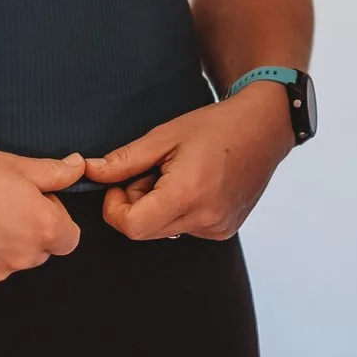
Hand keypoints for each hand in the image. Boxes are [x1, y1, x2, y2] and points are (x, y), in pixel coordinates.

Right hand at [0, 144, 86, 287]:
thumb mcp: (19, 166)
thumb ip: (56, 173)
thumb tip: (80, 168)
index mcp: (43, 229)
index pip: (69, 239)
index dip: (56, 219)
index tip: (35, 201)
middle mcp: (23, 258)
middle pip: (40, 251)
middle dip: (30, 231)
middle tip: (4, 204)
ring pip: (11, 261)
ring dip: (4, 244)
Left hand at [81, 84, 294, 241]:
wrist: (265, 128)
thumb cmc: (216, 126)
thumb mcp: (166, 136)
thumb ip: (126, 160)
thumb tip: (90, 172)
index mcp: (188, 194)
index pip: (131, 226)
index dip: (116, 207)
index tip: (122, 183)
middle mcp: (205, 219)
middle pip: (145, 230)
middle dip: (137, 203)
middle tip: (153, 171)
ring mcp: (217, 228)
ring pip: (164, 230)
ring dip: (158, 207)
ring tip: (179, 175)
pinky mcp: (224, 230)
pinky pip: (185, 228)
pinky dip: (179, 210)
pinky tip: (197, 184)